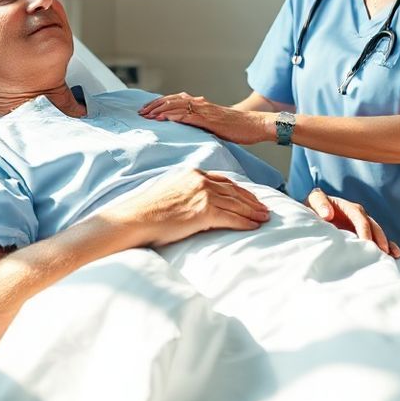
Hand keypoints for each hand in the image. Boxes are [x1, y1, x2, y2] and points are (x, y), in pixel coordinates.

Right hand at [101, 168, 270, 246]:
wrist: (135, 218)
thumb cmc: (147, 210)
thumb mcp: (170, 192)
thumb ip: (186, 193)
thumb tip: (194, 204)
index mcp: (192, 174)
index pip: (223, 181)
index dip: (239, 190)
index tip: (249, 197)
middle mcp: (200, 181)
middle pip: (234, 191)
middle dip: (251, 200)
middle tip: (264, 208)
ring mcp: (203, 196)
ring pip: (236, 204)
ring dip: (253, 212)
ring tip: (264, 218)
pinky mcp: (204, 212)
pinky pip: (232, 218)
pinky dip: (245, 222)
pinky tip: (253, 226)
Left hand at [139, 92, 269, 144]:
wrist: (254, 125)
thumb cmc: (237, 128)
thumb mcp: (214, 126)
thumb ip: (201, 125)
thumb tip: (188, 131)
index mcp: (201, 105)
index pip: (175, 100)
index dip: (160, 104)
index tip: (147, 110)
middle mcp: (201, 104)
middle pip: (172, 100)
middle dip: (154, 105)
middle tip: (141, 112)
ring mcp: (204, 111)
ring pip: (177, 105)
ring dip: (159, 109)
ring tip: (146, 114)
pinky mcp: (209, 119)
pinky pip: (187, 115)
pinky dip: (172, 115)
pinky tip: (162, 118)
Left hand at [306, 188, 399, 257]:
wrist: (313, 212)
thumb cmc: (314, 207)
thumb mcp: (314, 200)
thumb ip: (320, 204)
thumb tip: (328, 213)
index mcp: (350, 208)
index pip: (361, 219)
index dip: (364, 230)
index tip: (366, 242)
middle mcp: (360, 215)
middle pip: (373, 226)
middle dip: (379, 239)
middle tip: (383, 252)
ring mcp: (363, 225)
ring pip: (378, 233)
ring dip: (386, 244)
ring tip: (393, 256)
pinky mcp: (363, 233)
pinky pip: (377, 239)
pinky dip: (387, 246)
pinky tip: (394, 256)